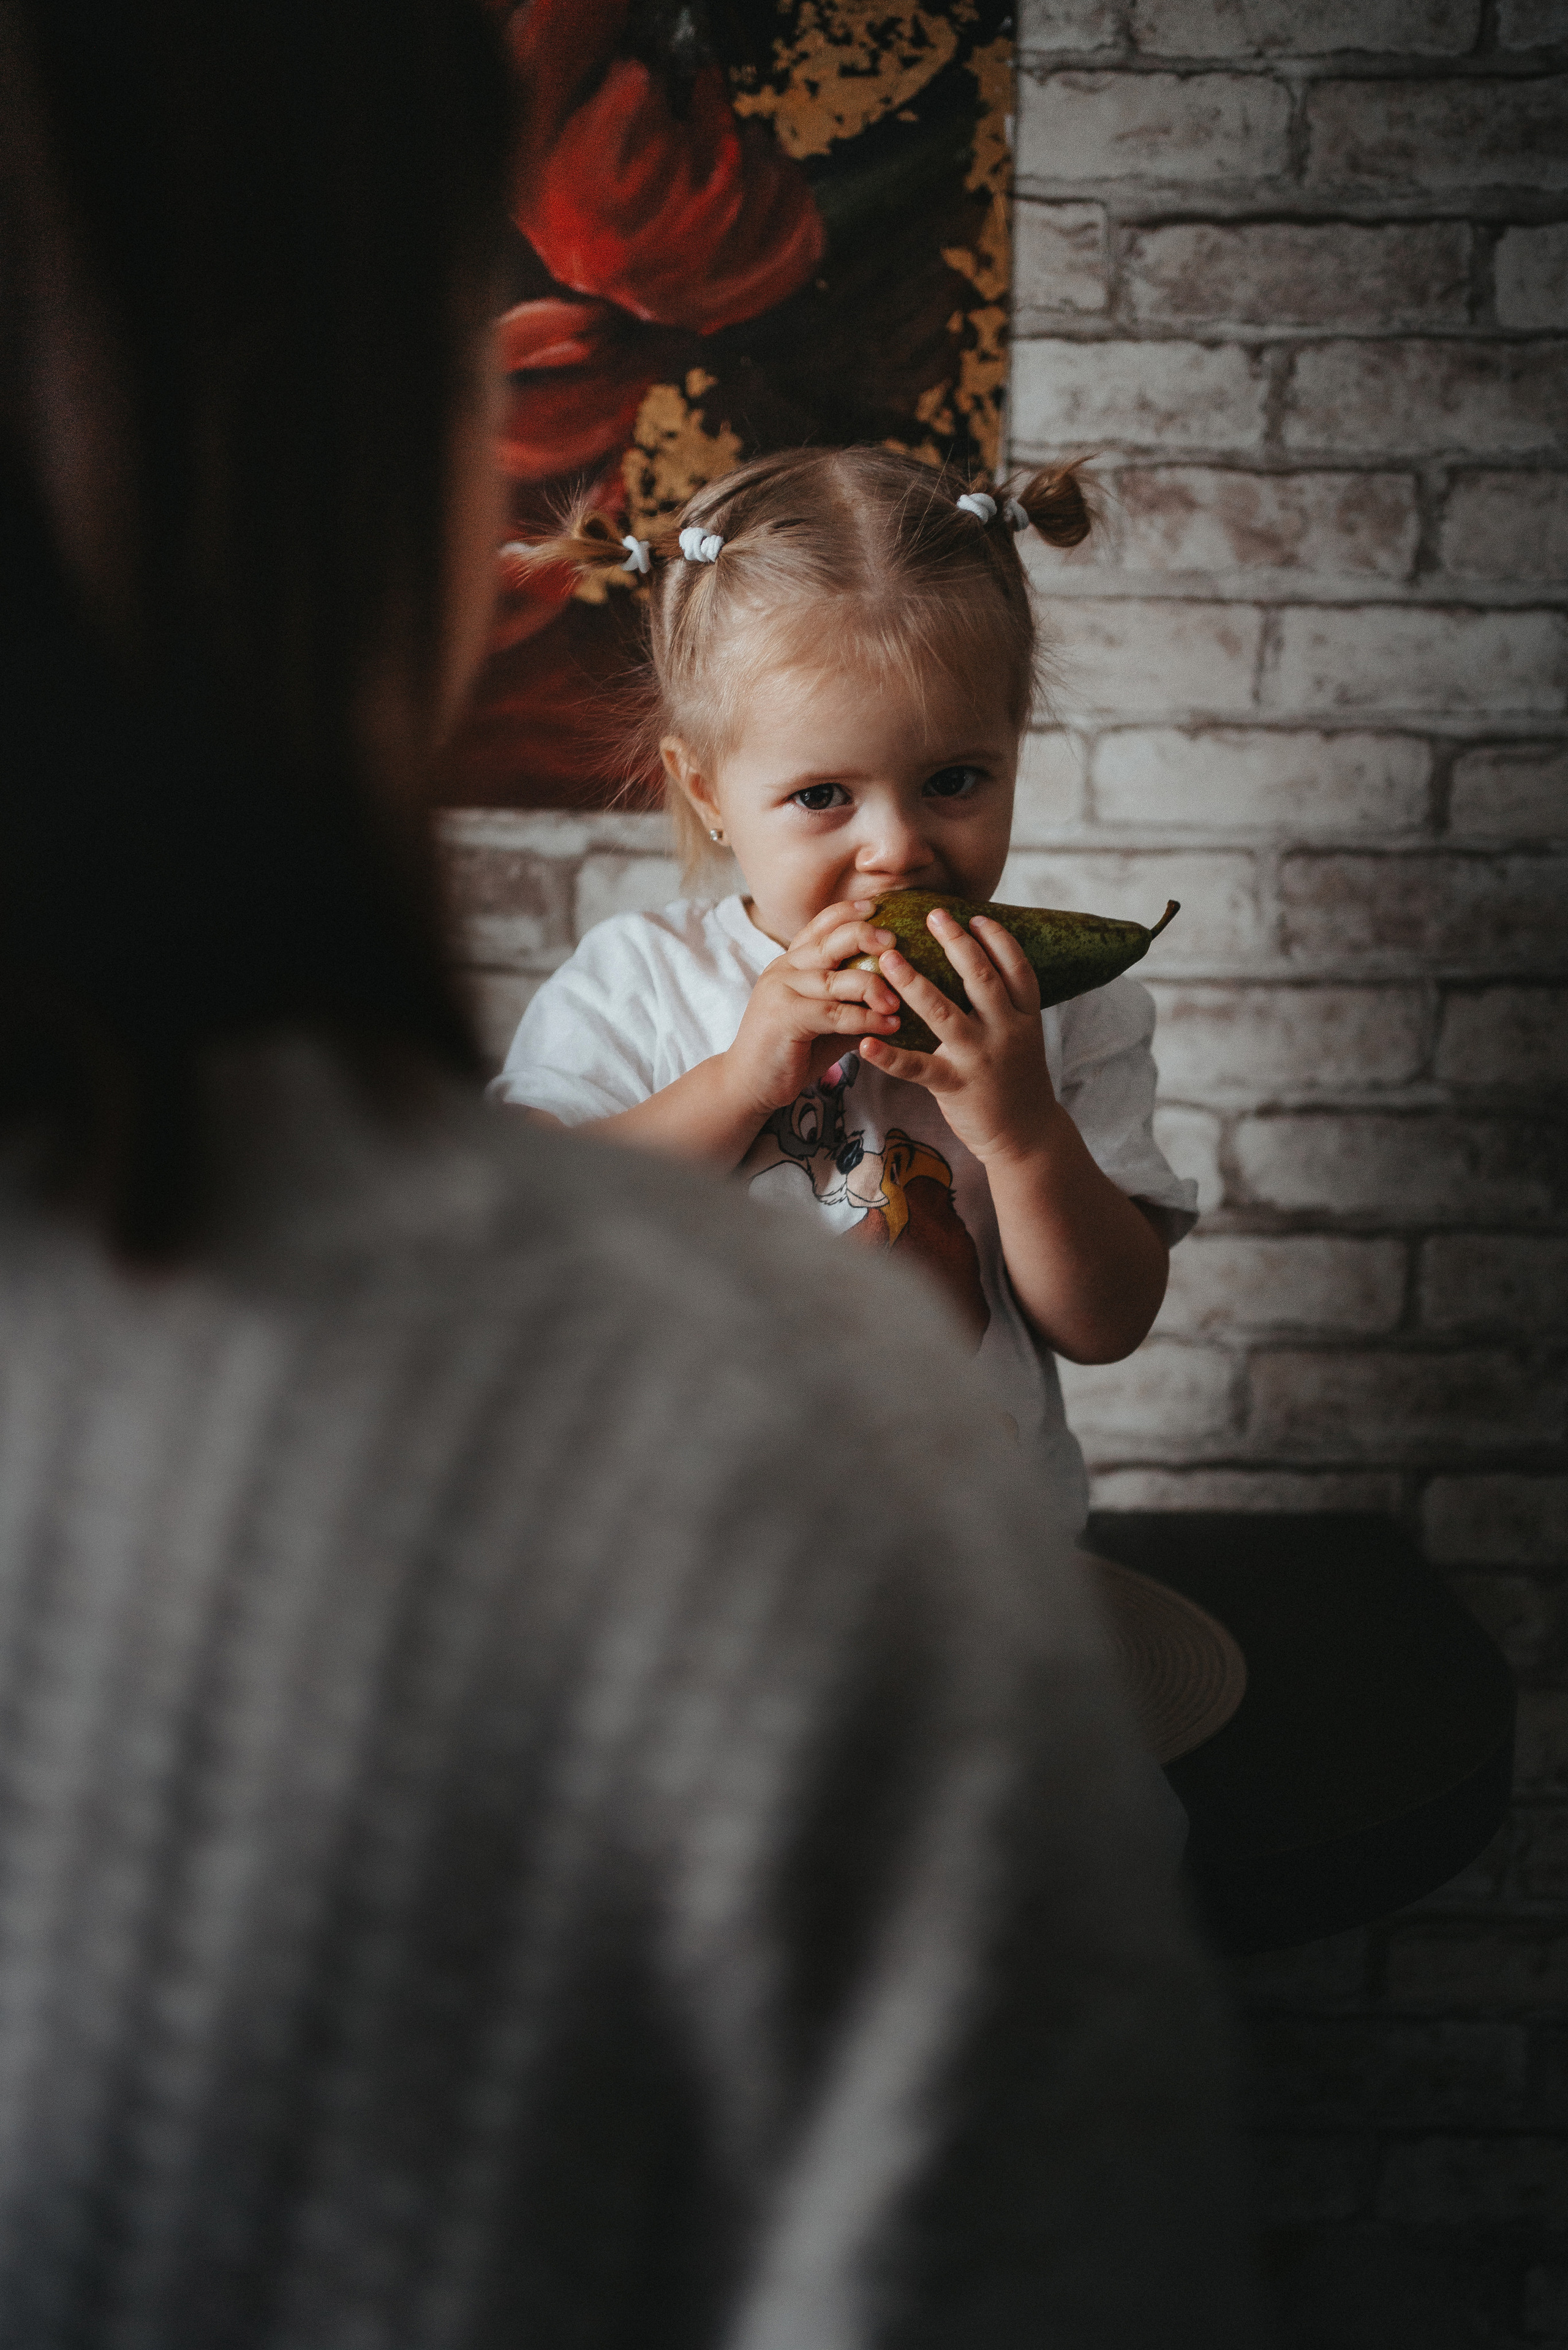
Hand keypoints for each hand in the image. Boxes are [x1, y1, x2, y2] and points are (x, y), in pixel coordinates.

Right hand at [721, 900, 904, 1118]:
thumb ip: (851, 1004)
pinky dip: (866, 1019)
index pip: (819, 926)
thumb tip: (897, 998)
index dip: (848, 912)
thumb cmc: (790, 1052)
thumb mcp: (824, 1022)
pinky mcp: (785, 1018)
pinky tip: (889, 1026)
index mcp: (790, 964)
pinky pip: (835, 1013)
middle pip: (829, 941)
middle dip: (865, 936)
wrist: (747, 1084)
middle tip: (895, 943)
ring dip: (873, 987)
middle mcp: (784, 970)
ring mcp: (781, 991)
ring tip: (899, 1002)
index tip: (878, 906)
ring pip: (836, 979)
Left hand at [858, 909, 1061, 1166]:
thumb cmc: (1015, 1079)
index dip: (998, 940)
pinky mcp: (956, 1086)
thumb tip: (979, 961)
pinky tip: (865, 1044)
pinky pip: (917, 1068)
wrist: (1026, 1137)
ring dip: (914, 983)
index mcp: (1024, 1017)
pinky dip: (889, 1057)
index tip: (975, 916)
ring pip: (944, 1013)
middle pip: (981, 979)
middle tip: (933, 915)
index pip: (1017, 969)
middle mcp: (1006, 1032)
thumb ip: (1004, 1004)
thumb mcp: (1021, 1036)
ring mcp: (981, 1059)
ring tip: (888, 958)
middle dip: (956, 943)